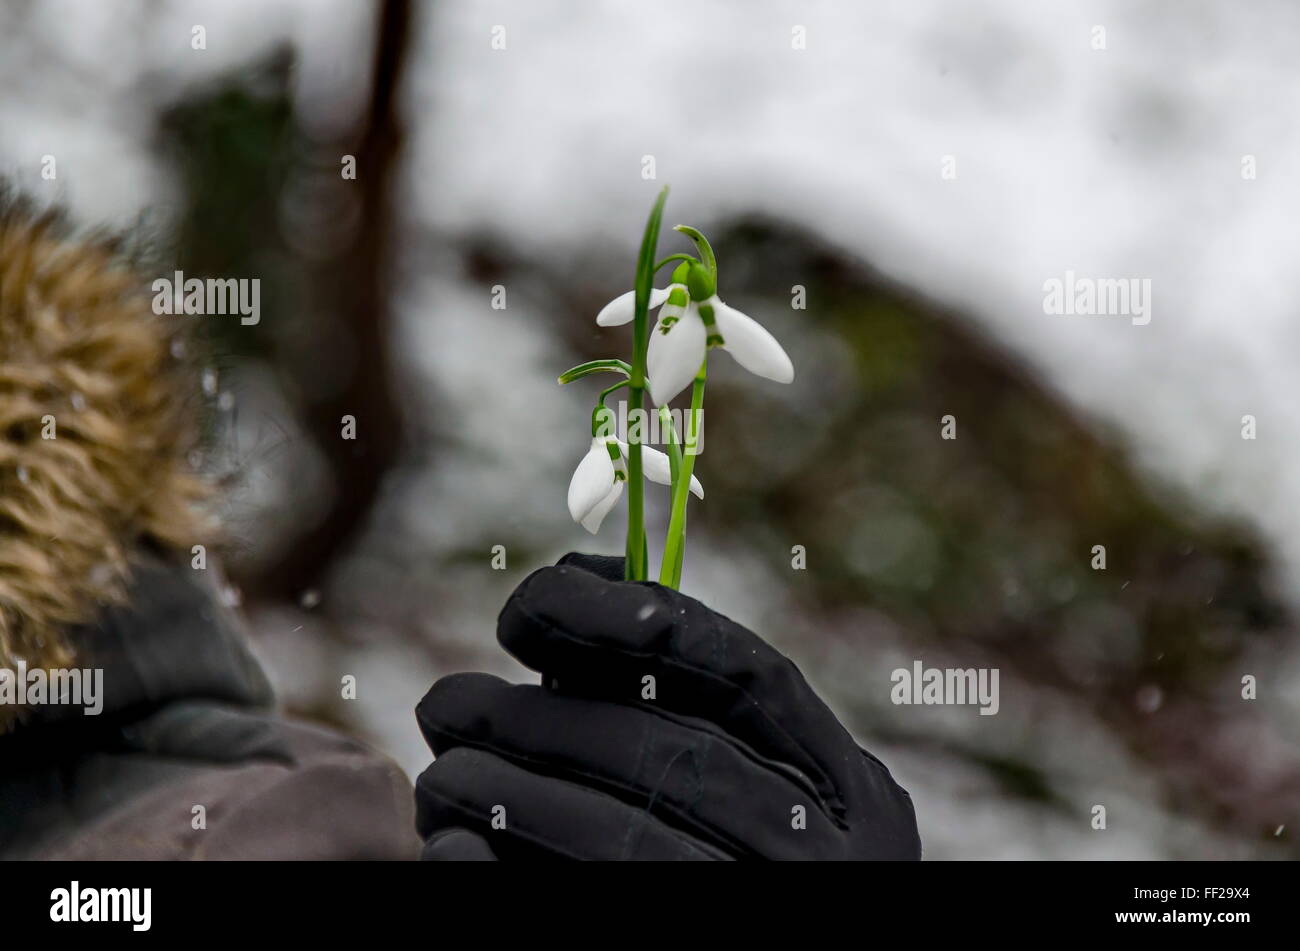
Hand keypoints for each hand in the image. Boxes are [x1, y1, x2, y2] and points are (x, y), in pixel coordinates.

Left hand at [414, 553, 919, 859]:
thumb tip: (574, 577)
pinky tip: (452, 850)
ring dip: (511, 795)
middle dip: (542, 722)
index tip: (528, 608)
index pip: (747, 675)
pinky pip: (581, 906)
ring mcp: (768, 916)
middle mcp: (830, 863)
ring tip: (442, 778)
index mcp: (853, 797)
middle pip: (673, 759)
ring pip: (623, 842)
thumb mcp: (765, 791)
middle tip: (447, 703)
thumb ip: (692, 700)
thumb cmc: (745, 864)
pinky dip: (501, 873)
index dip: (632, 622)